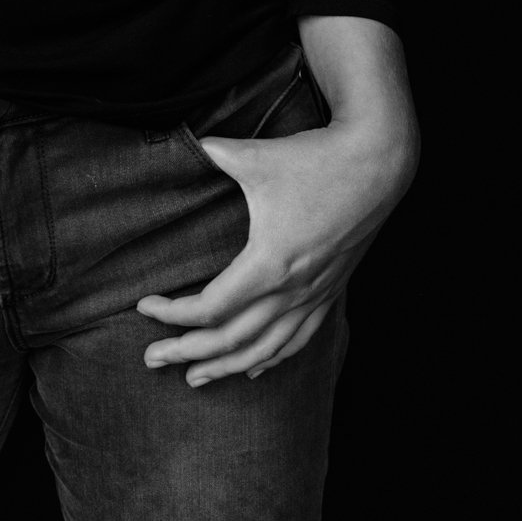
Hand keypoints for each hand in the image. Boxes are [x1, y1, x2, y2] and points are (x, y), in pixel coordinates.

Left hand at [136, 114, 415, 384]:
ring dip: (225, 367)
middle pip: (232, 339)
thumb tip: (185, 142)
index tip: (144, 307)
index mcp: (269, 263)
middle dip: (187, 352)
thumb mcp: (255, 156)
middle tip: (151, 360)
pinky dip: (270, 358)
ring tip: (193, 379)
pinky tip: (252, 368)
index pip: (211, 308)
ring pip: (265, 349)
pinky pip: (298, 340)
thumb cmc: (314, 159)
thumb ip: (213, 152)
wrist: (377, 164)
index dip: (173, 314)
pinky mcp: (331, 291)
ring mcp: (315, 295)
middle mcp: (292, 290)